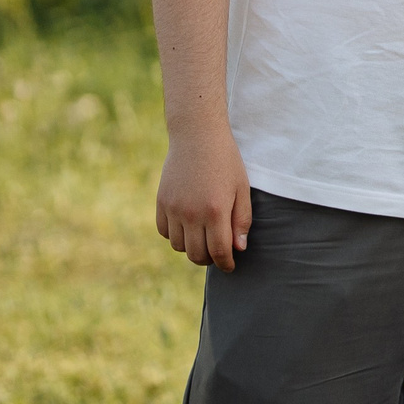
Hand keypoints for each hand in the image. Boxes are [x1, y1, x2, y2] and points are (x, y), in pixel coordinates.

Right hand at [156, 129, 251, 270]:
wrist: (197, 137)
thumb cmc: (226, 162)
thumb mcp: (242, 189)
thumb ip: (241, 220)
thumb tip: (239, 249)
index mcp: (216, 211)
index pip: (219, 251)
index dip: (226, 264)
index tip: (230, 267)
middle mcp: (191, 213)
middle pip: (196, 254)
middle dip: (209, 259)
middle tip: (218, 254)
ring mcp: (173, 209)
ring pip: (179, 246)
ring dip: (192, 248)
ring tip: (204, 239)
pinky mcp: (161, 202)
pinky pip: (164, 232)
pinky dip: (176, 236)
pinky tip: (188, 227)